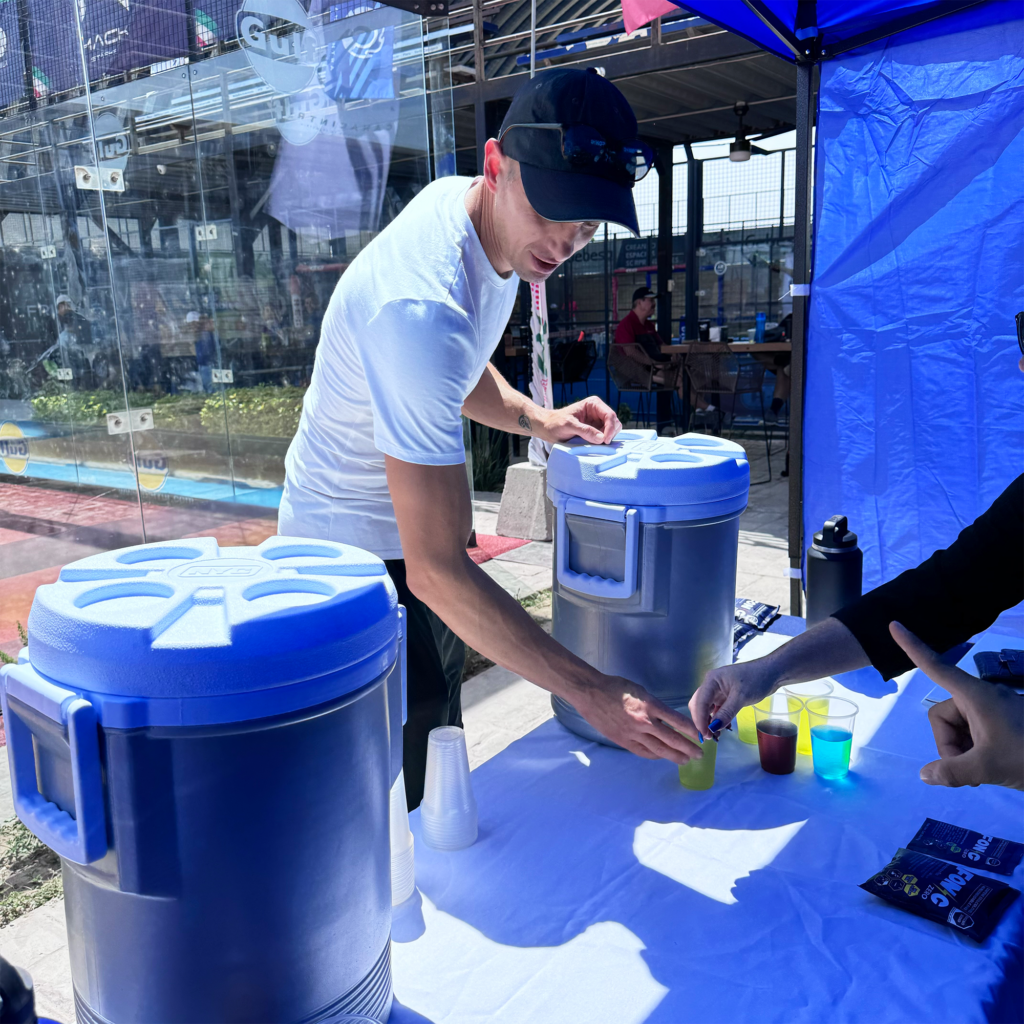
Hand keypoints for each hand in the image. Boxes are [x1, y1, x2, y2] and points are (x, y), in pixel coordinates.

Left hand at [536, 396, 620, 444]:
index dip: (610, 428)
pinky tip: (595, 444)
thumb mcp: (568, 425)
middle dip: (610, 433)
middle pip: (614, 422)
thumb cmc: (555, 423)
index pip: (610, 415)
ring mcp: (598, 421)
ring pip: (612, 430)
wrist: (547, 427)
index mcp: (593, 404)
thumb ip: (585, 431)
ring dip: (607, 438)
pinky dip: (604, 442)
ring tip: (595, 444)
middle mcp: (598, 411)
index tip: (605, 440)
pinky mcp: (595, 431)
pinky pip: (606, 436)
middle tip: (601, 444)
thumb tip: (601, 438)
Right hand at [570, 674, 703, 763]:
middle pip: (672, 739)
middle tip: (699, 754)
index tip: (701, 736)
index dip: (691, 731)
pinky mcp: (623, 741)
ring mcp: (633, 734)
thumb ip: (654, 706)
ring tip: (685, 760)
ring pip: (659, 750)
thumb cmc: (616, 687)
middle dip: (688, 748)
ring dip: (674, 756)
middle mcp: (645, 722)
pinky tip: (662, 757)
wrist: (591, 693)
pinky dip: (655, 756)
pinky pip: (643, 752)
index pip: (677, 721)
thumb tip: (665, 718)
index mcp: (650, 705)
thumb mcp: (641, 691)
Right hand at [688, 657, 778, 739]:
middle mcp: (711, 685)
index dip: (700, 719)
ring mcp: (717, 691)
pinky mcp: (724, 697)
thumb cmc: (756, 679)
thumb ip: (727, 712)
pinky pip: (715, 710)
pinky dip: (716, 719)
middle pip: (699, 705)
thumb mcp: (741, 696)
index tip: (705, 734)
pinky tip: (721, 728)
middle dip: (701, 721)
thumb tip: (713, 727)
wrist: (771, 673)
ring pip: (706, 708)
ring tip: (715, 735)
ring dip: (708, 721)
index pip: (700, 702)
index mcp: (712, 680)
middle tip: (709, 736)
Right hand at [890, 622, 1023, 790]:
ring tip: (982, 771)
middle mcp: (981, 698)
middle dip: (949, 744)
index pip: (936, 666)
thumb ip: (952, 771)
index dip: (913, 647)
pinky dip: (973, 751)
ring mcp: (992, 711)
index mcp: (975, 696)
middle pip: (943, 715)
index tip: (894, 624)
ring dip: (961, 751)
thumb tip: (925, 775)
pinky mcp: (1001, 724)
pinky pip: (972, 732)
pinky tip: (988, 768)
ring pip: (957, 728)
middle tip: (969, 769)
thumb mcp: (988, 767)